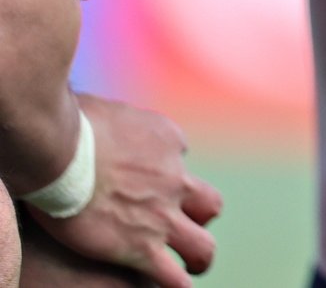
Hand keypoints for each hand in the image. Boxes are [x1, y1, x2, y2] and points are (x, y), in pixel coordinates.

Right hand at [30, 96, 221, 287]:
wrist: (63, 150)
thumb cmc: (71, 125)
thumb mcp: (106, 108)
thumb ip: (116, 124)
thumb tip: (108, 126)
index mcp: (167, 141)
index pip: (177, 157)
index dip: (161, 169)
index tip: (141, 179)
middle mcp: (174, 178)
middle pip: (208, 203)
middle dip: (199, 216)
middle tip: (185, 226)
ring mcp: (162, 216)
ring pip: (200, 245)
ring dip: (199, 258)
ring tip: (193, 266)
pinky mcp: (141, 247)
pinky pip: (171, 276)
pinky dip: (178, 285)